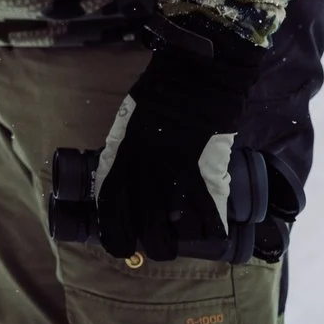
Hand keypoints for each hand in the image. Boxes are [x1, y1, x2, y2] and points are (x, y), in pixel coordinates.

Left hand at [95, 17, 262, 261]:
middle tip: (161, 241)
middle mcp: (144, 175)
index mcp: (120, 160)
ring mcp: (176, 178)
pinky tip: (212, 231)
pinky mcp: (207, 175)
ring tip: (185, 236)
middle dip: (154, 245)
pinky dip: (212, 231)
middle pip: (146, 233)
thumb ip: (123, 155)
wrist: (194, 76)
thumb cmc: (158, 95)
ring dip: (181, 242)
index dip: (116, 238)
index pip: (111, 213)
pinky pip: (210, 219)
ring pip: (176, 233)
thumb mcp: (127, 125)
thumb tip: (122, 179)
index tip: (124, 247)